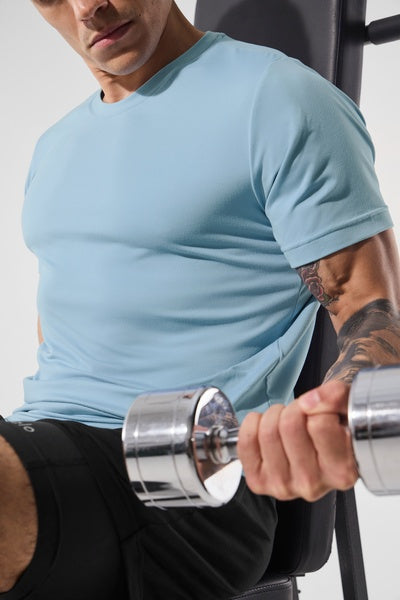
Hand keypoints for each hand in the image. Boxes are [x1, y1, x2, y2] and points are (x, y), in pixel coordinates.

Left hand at [237, 380, 357, 500]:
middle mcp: (313, 485)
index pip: (320, 424)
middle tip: (301, 414)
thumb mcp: (346, 407)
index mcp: (341, 470)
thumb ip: (336, 397)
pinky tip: (267, 428)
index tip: (320, 411)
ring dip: (275, 415)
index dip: (317, 406)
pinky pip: (246, 441)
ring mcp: (283, 486)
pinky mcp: (259, 482)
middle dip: (294, 409)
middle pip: (289, 425)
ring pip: (267, 431)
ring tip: (286, 422)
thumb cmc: (334, 431)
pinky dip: (253, 425)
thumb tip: (310, 402)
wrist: (318, 451)